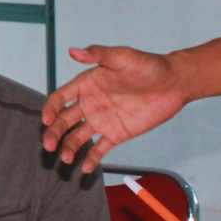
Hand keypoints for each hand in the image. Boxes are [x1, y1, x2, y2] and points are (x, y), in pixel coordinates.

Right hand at [41, 45, 189, 171]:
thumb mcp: (123, 57)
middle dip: (54, 133)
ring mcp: (102, 120)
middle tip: (48, 145)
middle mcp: (90, 103)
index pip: (61, 98)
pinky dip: (91, 159)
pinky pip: (99, 149)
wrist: (174, 83)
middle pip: (64, 120)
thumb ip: (98, 54)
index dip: (51, 108)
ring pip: (78, 137)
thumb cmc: (148, 66)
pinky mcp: (115, 134)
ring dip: (69, 148)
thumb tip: (73, 51)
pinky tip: (85, 169)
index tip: (46, 120)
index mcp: (87, 84)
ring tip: (66, 159)